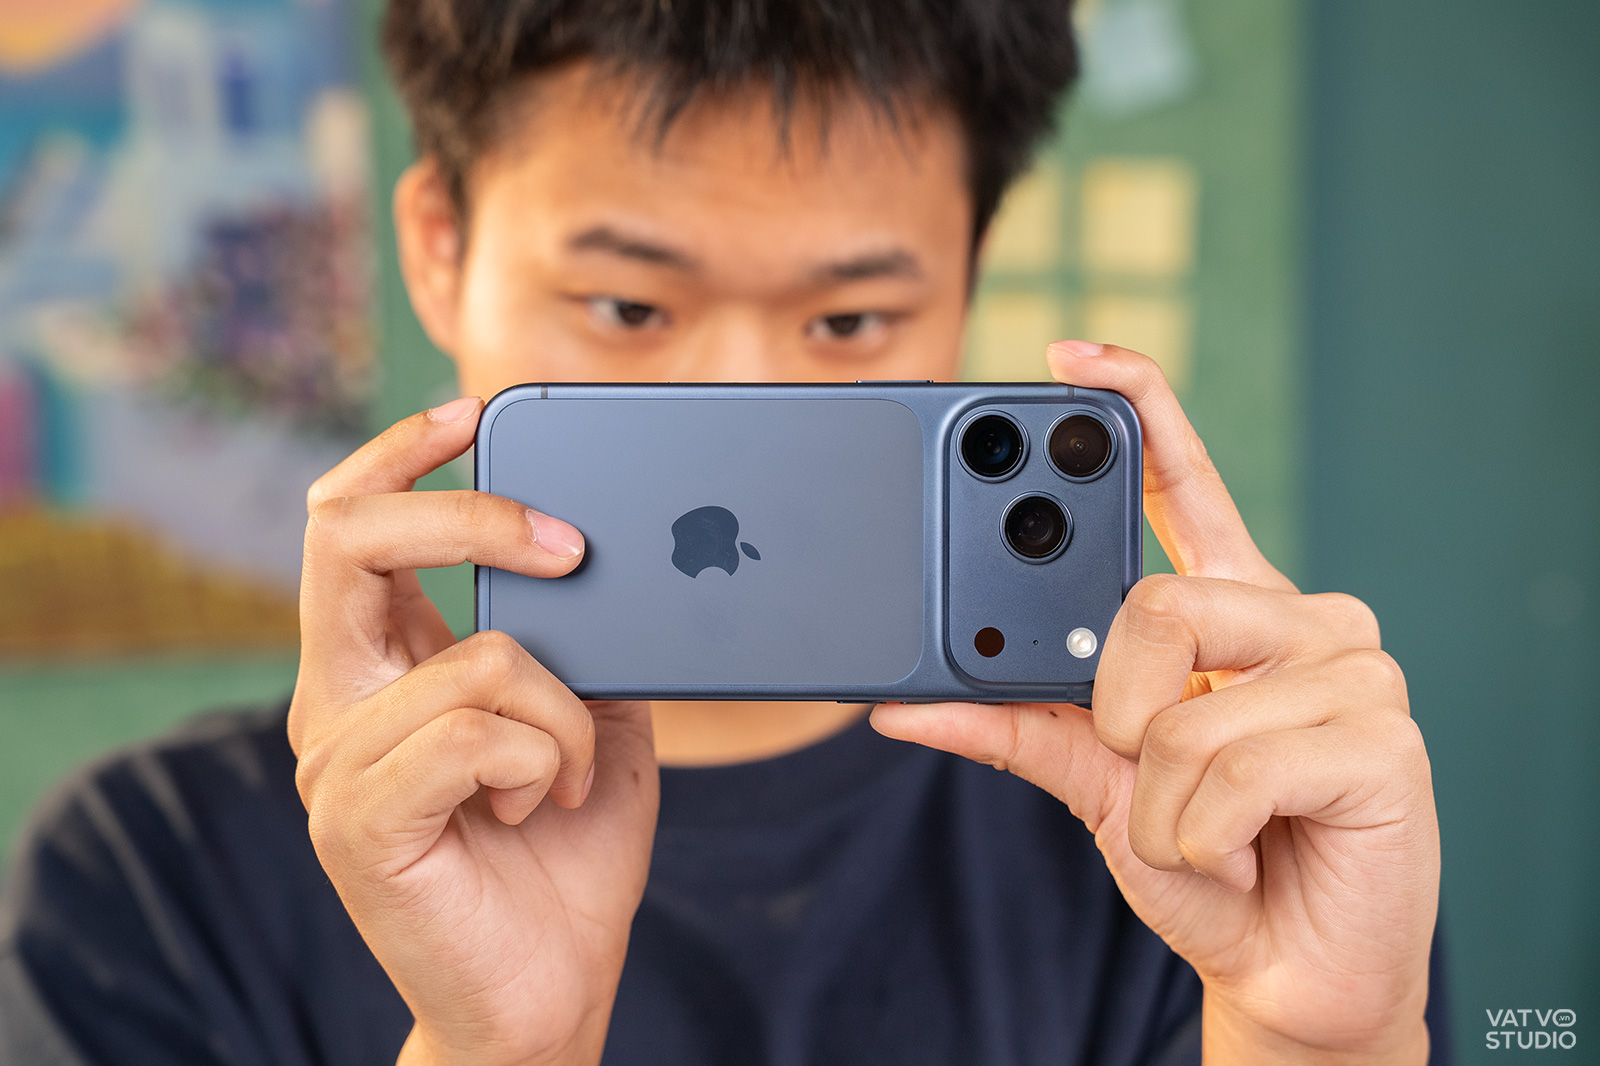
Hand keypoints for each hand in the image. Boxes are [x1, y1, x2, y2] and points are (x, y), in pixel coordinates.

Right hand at [288, 397, 658, 1065]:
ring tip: (567, 776)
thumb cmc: (565, 850)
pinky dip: (542, 758)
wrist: (549, 987)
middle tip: (570, 546)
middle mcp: (336, 702)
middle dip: (473, 515)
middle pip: (351, 536)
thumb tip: (613, 553)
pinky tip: (539, 806)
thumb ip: (577, 636)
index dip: (398, 451)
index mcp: (380, 666)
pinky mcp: (358, 820)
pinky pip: (476, 730)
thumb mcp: (591, 716)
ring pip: (480, 654)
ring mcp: (335, 761)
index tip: (474, 412)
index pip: (348, 523)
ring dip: (565, 713)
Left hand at [872, 343, 1438, 1063]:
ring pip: (1179, 700)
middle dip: (1117, 707)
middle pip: (1153, 600)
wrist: (1284, 967)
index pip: (1187, 484)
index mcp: (1232, 609)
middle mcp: (1298, 617)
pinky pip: (1228, 766)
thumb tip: (900, 702)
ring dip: (1157, 795)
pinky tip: (1246, 849)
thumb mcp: (1093, 780)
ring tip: (1205, 829)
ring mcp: (1352, 668)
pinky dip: (1200, 831)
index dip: (1140, 409)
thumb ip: (1015, 723)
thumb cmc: (1202, 857)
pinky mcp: (1385, 737)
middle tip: (1144, 763)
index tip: (1074, 356)